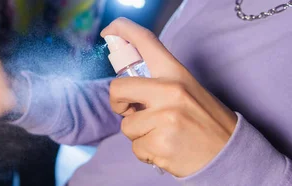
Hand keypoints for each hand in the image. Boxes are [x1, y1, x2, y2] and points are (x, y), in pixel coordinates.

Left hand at [102, 18, 237, 176]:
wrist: (231, 154)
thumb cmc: (206, 122)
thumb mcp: (188, 90)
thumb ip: (159, 84)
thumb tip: (127, 88)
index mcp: (176, 74)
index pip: (145, 41)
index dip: (122, 30)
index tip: (108, 31)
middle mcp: (170, 91)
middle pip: (118, 89)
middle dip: (118, 103)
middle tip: (129, 111)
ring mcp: (164, 118)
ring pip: (126, 126)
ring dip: (139, 135)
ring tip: (164, 135)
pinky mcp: (160, 144)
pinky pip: (136, 148)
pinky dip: (147, 153)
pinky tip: (167, 150)